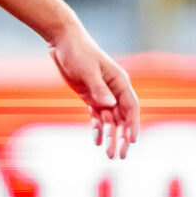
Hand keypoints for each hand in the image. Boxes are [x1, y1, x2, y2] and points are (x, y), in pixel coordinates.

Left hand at [49, 21, 138, 158]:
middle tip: (119, 155)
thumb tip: (110, 106)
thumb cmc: (78, 52)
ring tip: (108, 154)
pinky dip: (98, 128)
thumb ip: (99, 89)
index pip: (131, 107)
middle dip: (121, 137)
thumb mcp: (87, 70)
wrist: (62, 41)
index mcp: (119, 82)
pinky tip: (96, 140)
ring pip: (110, 120)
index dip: (132, 125)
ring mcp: (102, 94)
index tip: (131, 141)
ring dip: (110, 137)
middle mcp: (114, 90)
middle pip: (122, 118)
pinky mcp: (90, 96)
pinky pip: (97, 116)